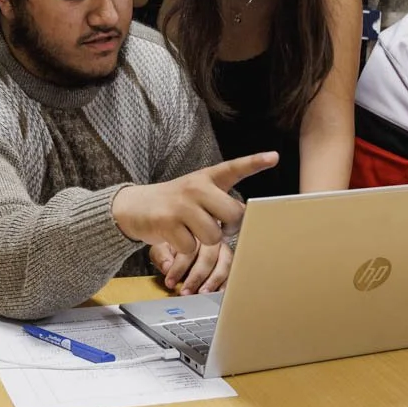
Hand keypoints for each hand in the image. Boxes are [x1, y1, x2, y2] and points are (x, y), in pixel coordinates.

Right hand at [111, 152, 277, 255]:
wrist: (134, 206)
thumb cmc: (174, 204)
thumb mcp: (196, 193)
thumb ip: (219, 201)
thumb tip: (242, 220)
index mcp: (206, 178)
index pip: (234, 168)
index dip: (255, 163)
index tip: (274, 157)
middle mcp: (196, 187)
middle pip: (233, 213)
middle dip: (231, 227)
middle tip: (221, 227)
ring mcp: (181, 204)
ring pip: (213, 234)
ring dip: (206, 241)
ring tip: (193, 231)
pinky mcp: (167, 222)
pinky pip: (192, 247)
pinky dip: (186, 249)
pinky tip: (176, 236)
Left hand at [149, 240, 233, 295]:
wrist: (183, 241)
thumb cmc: (173, 244)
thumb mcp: (161, 247)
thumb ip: (161, 256)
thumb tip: (167, 267)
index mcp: (193, 231)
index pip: (188, 249)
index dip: (179, 268)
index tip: (170, 282)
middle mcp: (210, 238)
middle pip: (208, 257)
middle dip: (196, 277)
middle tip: (186, 292)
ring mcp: (223, 248)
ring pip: (224, 263)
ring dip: (213, 280)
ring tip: (203, 293)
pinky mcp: (229, 259)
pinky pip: (232, 270)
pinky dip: (226, 282)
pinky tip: (218, 293)